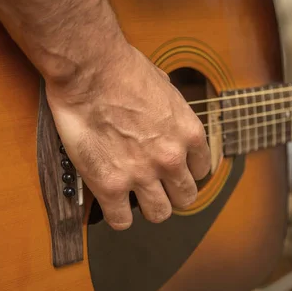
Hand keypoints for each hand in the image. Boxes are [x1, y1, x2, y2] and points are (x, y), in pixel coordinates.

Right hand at [46, 42, 210, 229]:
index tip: (172, 170)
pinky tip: (112, 203)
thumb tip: (166, 120)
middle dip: (171, 193)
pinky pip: (121, 220)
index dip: (185, 172)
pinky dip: (117, 216)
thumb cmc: (124, 69)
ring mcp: (142, 174)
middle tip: (155, 187)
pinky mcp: (110, 184)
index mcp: (189, 134)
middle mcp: (171, 158)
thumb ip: (171, 114)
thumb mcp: (165, 87)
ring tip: (134, 197)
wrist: (90, 70)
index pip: (200, 170)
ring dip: (148, 207)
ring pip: (159, 213)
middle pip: (185, 198)